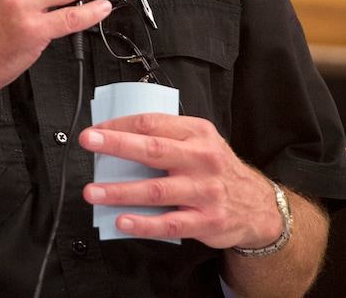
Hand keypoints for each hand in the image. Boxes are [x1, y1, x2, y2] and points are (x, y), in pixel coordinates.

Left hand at [79, 114, 283, 249]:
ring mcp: (204, 191)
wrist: (258, 205)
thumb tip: (120, 135)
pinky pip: (170, 224)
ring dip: (120, 191)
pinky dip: (144, 223)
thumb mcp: (200, 140)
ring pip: (156, 190)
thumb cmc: (217, 168)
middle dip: (116, 145)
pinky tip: (122, 221)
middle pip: (153, 150)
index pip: (152, 123)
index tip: (96, 130)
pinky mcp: (206, 221)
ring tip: (93, 192)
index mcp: (196, 133)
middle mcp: (201, 159)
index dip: (120, 125)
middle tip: (89, 142)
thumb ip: (167, 136)